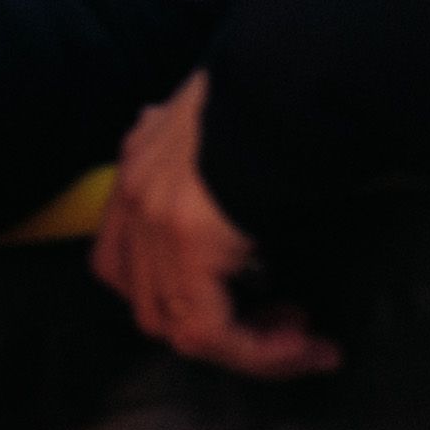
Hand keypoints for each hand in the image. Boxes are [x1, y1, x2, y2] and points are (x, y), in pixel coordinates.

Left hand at [93, 74, 337, 376]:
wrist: (293, 76)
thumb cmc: (286, 103)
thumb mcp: (236, 135)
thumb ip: (218, 170)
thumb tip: (238, 220)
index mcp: (140, 164)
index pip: (123, 259)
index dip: (179, 296)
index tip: (250, 301)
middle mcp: (133, 193)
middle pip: (146, 301)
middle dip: (218, 330)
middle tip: (286, 327)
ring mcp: (151, 218)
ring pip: (177, 326)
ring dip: (245, 350)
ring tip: (303, 342)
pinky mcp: (186, 240)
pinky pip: (207, 330)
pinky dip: (258, 353)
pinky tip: (306, 345)